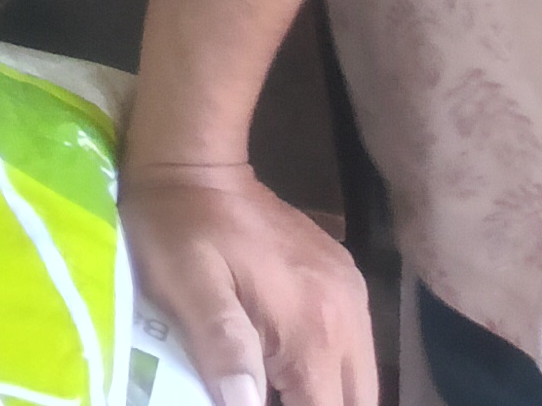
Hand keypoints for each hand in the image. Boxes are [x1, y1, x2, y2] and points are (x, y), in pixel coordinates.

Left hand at [124, 162, 376, 405]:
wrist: (195, 159)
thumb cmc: (180, 227)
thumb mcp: (186, 287)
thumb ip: (224, 350)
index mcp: (313, 327)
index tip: (263, 400)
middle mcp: (347, 314)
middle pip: (358, 402)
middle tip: (275, 393)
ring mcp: (351, 292)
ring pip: (361, 378)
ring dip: (328, 393)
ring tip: (280, 385)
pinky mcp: (344, 278)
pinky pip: (354, 345)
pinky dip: (329, 367)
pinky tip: (288, 362)